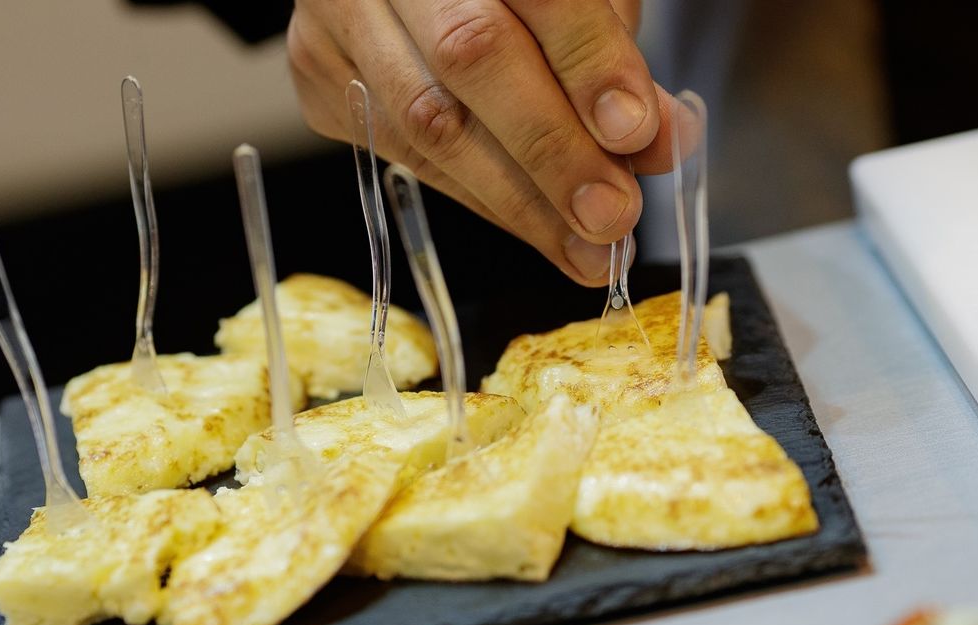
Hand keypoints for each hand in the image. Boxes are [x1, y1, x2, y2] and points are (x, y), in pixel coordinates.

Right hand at [287, 0, 689, 285]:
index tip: (636, 132)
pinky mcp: (319, 75)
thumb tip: (659, 144)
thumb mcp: (571, 0)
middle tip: (610, 216)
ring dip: (516, 200)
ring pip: (425, 121)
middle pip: (468, 55)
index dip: (588, 63)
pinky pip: (400, 153)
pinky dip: (475, 196)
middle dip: (550, 150)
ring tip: (582, 247)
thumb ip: (609, 59)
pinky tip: (528, 225)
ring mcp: (339, 17)